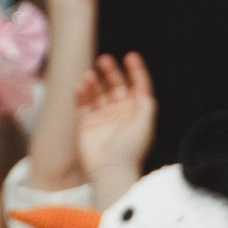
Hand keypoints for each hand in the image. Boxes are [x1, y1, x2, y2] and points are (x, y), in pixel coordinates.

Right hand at [73, 51, 156, 189]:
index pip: (136, 86)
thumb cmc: (130, 149)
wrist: (110, 171)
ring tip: (89, 76)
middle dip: (111, 72)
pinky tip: (82, 86)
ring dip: (94, 82)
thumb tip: (142, 83)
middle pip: (116, 85)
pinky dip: (81, 93)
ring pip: (97, 92)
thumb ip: (145, 101)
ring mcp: (102, 118)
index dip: (135, 71)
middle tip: (104, 60)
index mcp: (136, 112)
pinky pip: (83, 103)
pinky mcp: (86, 123)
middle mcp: (119, 113)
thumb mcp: (144, 123)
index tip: (130, 57)